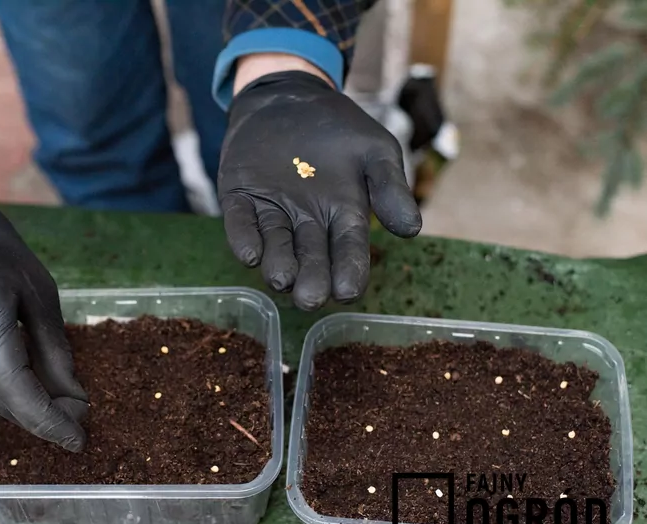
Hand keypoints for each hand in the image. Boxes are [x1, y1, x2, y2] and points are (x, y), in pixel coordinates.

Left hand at [219, 69, 421, 310]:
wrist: (289, 95)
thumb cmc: (339, 127)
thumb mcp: (374, 150)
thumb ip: (390, 187)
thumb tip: (412, 230)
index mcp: (342, 215)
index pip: (348, 250)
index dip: (349, 270)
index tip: (349, 291)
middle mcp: (306, 223)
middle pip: (311, 257)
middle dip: (311, 279)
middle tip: (310, 298)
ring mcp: (272, 212)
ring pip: (275, 245)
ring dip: (277, 264)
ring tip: (281, 278)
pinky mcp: (240, 200)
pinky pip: (240, 223)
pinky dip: (243, 238)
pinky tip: (249, 253)